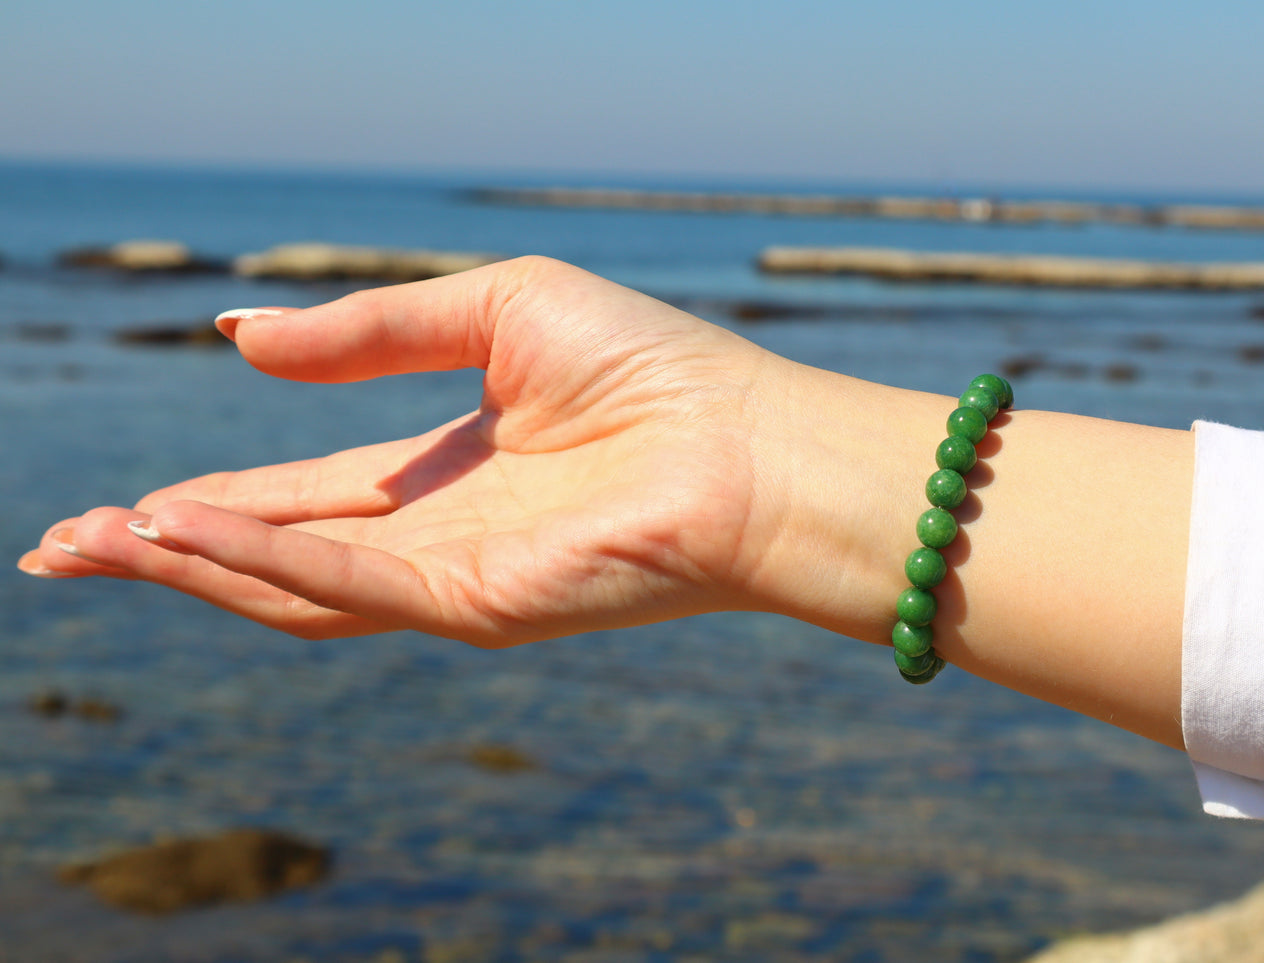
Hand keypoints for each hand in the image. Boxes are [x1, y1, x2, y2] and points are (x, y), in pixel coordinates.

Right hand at [18, 257, 775, 644]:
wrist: (753, 442)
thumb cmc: (653, 367)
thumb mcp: (491, 309)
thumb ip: (369, 329)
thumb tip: (238, 338)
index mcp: (445, 471)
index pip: (305, 494)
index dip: (209, 502)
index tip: (120, 505)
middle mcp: (439, 535)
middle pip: (278, 552)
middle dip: (169, 550)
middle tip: (62, 546)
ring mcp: (454, 580)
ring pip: (294, 586)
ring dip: (190, 565)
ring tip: (96, 544)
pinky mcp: (478, 604)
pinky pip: (350, 585)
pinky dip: (263, 561)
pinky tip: (183, 536)